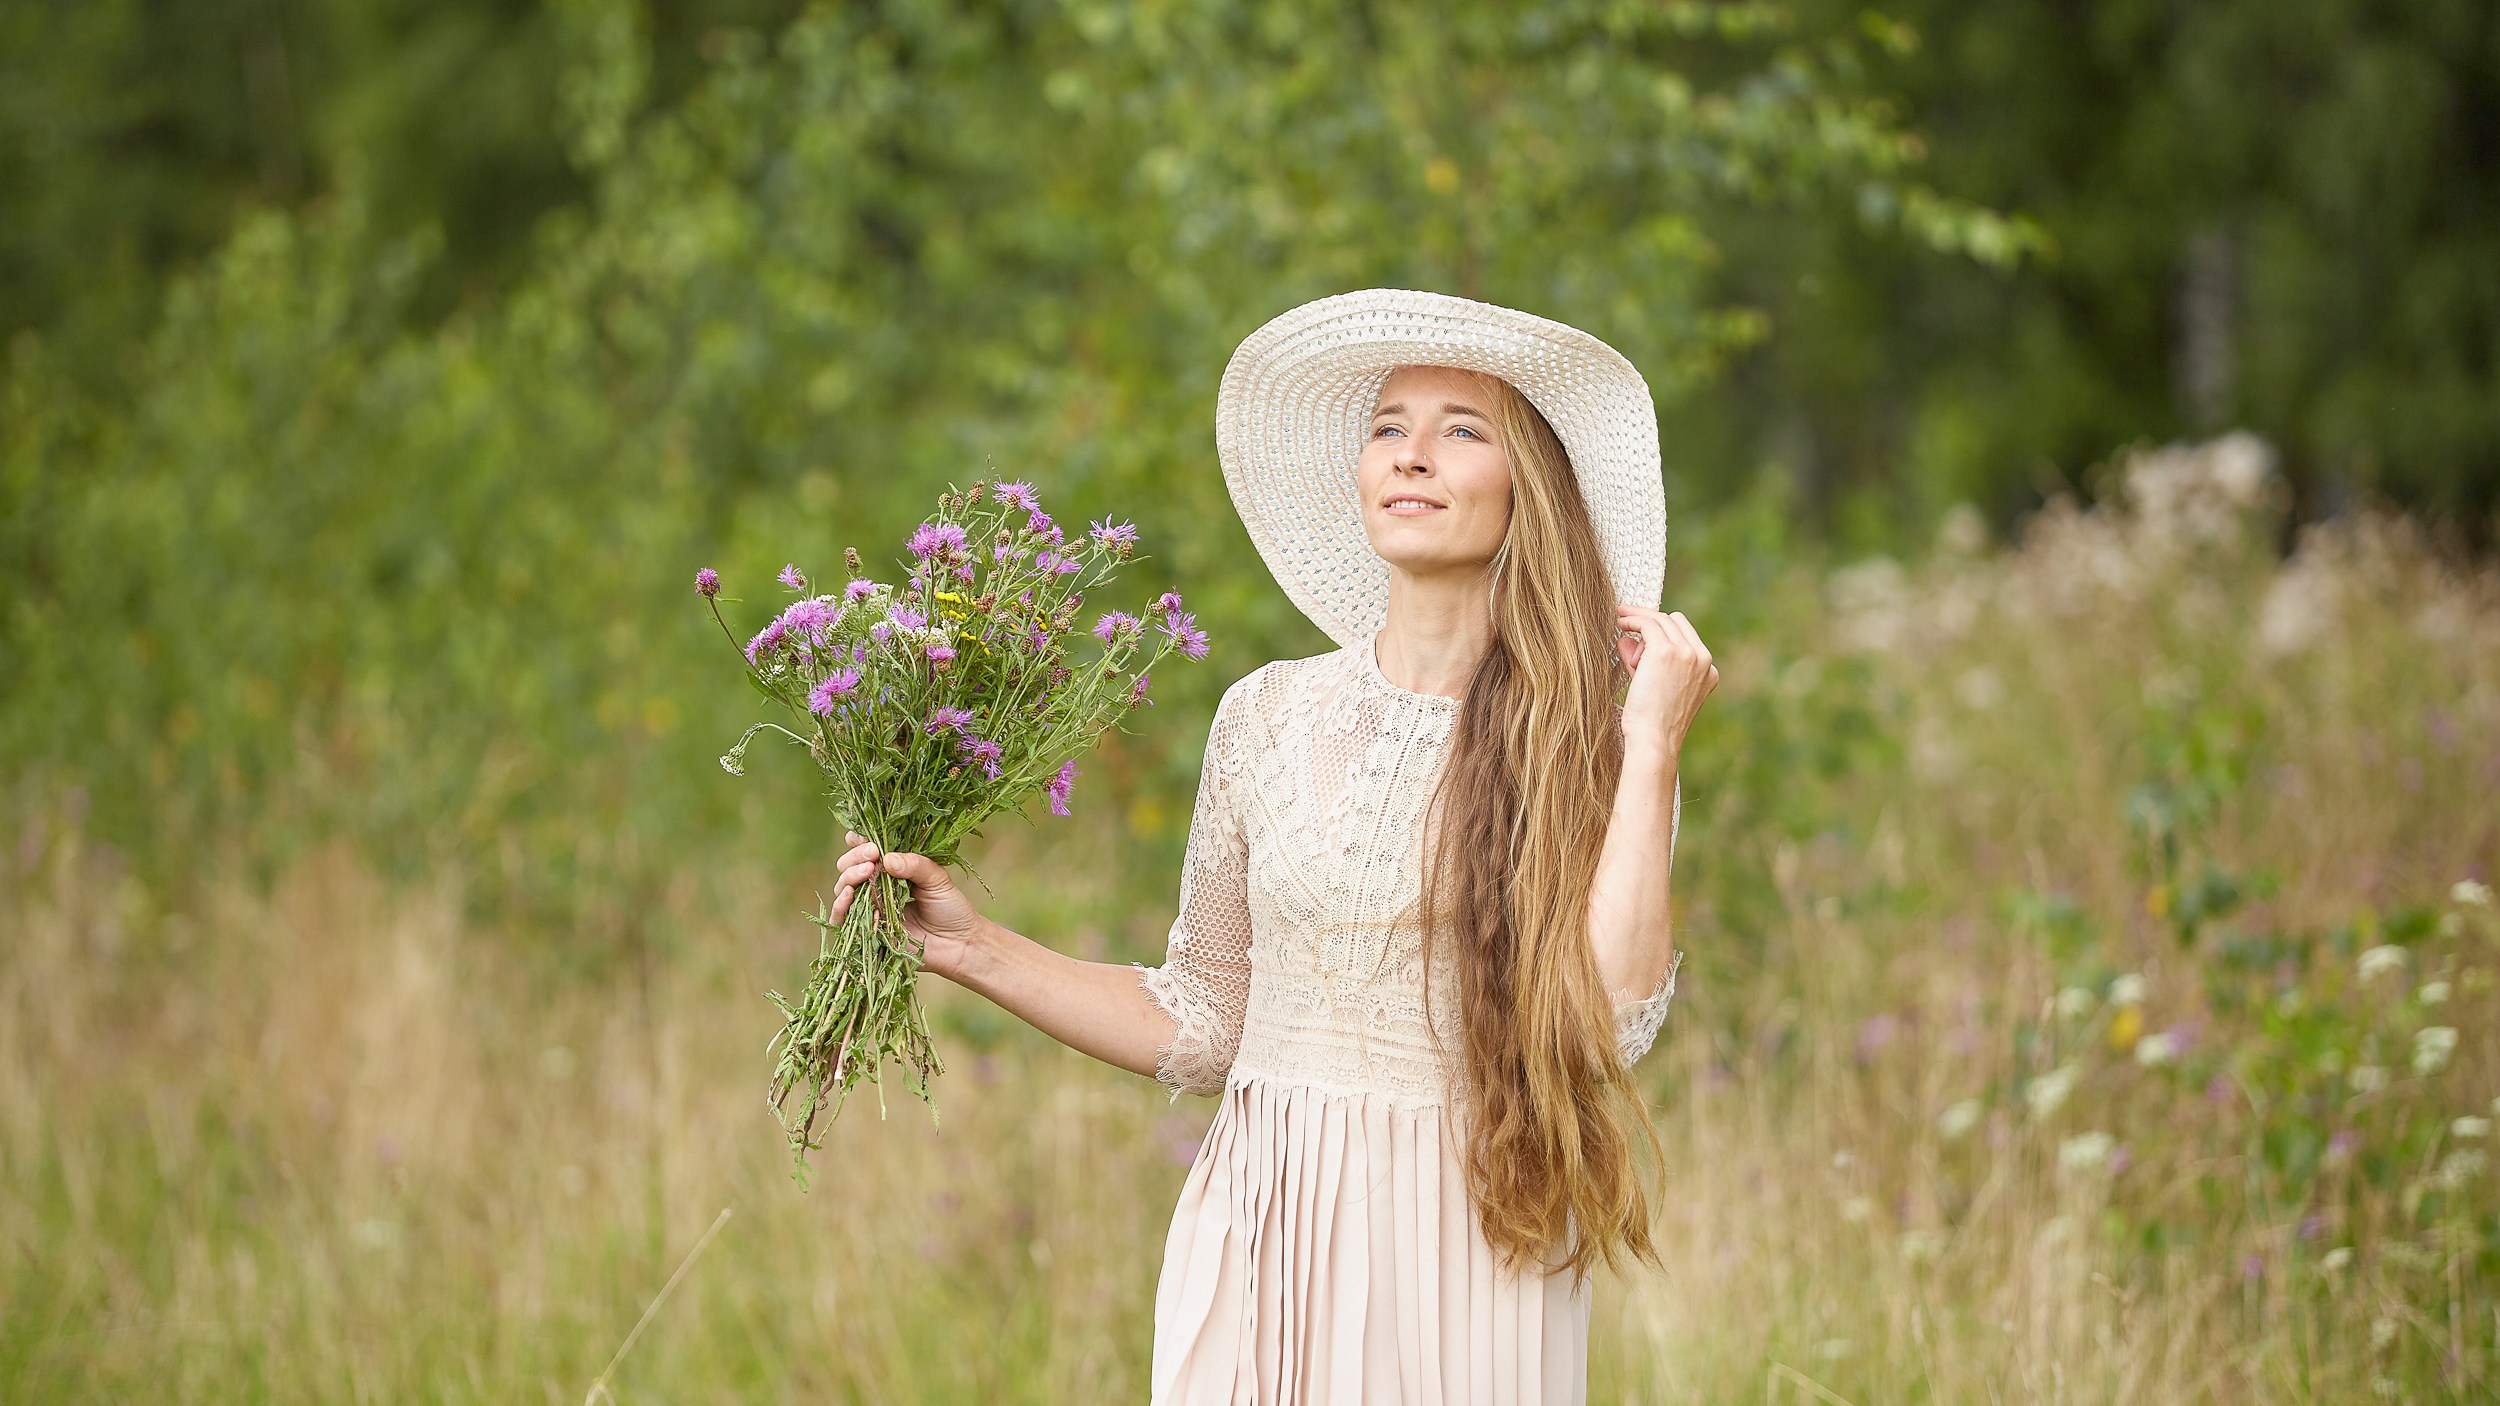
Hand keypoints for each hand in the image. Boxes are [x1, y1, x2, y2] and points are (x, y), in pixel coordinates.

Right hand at [829, 831, 989, 980]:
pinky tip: (849, 895)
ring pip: (843, 888)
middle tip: (872, 857)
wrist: (958, 944)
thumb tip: (887, 858)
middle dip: (854, 858)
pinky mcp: (865, 930)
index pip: (864, 849)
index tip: (870, 841)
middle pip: (847, 866)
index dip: (859, 841)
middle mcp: (875, 885)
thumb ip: (915, 865)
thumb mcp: (938, 879)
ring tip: (866, 872)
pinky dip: (839, 906)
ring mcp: (868, 907)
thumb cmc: (950, 908)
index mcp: (891, 867)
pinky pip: (841, 919)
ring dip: (848, 877)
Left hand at [1614, 604, 1717, 760]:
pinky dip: (1632, 618)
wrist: (1654, 740)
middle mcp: (1703, 659)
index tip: (1642, 629)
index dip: (1663, 630)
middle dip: (1651, 622)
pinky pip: (1647, 624)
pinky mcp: (1666, 651)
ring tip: (1620, 620)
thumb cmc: (1652, 723)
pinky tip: (1620, 620)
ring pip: (1661, 620)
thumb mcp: (1656, 689)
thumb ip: (1645, 663)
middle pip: (1676, 622)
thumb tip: (1626, 640)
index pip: (1687, 636)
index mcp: (1709, 672)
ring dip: (1639, 618)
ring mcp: (1687, 653)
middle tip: (1627, 620)